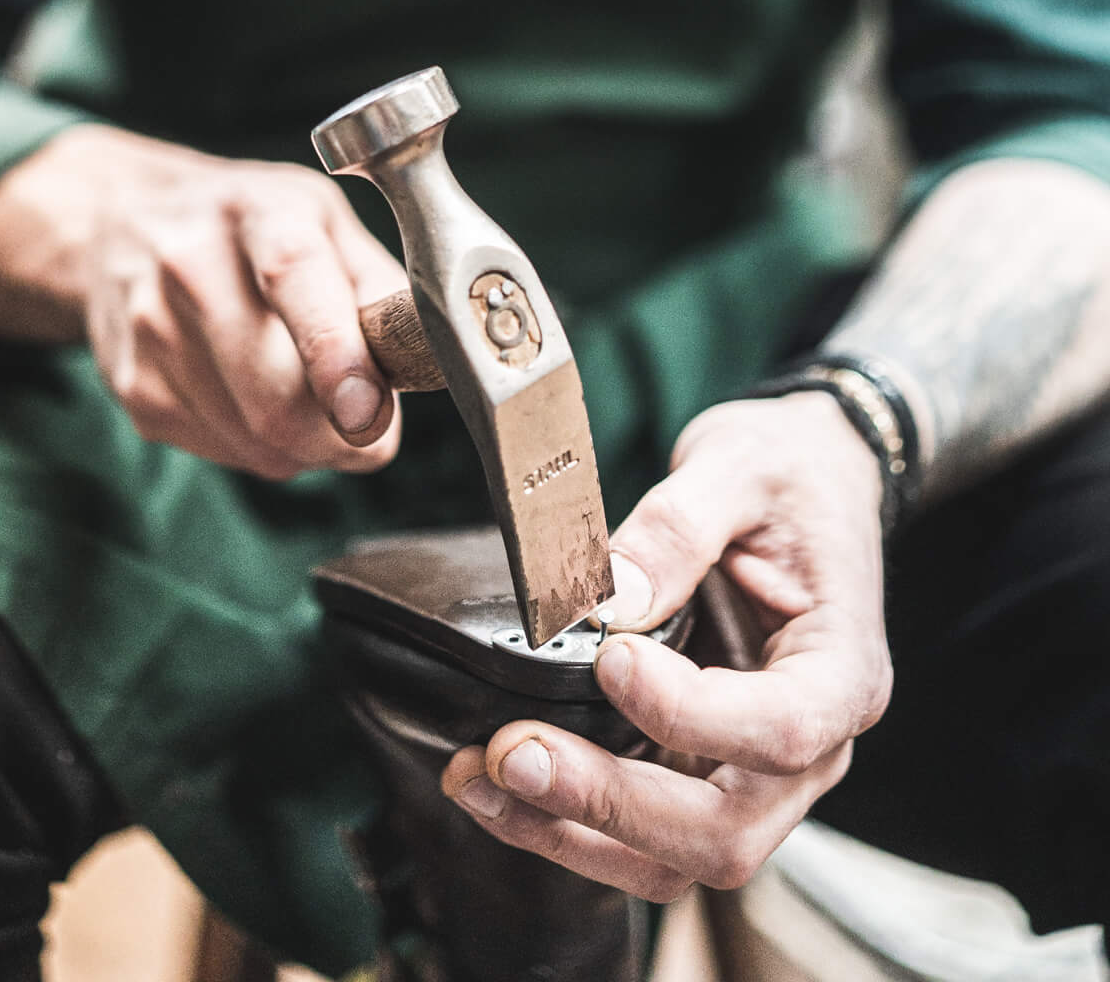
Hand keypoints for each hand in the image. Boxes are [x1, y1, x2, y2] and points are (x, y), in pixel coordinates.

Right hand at [0, 124, 407, 478]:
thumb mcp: (325, 221)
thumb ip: (380, 288)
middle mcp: (192, 264)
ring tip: (299, 386)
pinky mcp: (133, 388)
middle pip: (273, 395)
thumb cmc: (248, 226)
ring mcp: (151, 330)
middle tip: (366, 416)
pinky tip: (249, 390)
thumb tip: (417, 366)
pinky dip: (259, 443)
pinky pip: (225, 453)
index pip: (294, 278)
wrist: (119, 223)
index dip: (335, 354)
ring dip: (304, 443)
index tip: (368, 415)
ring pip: (255, 440)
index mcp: (260, 211)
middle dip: (341, 432)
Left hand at [442, 392, 891, 897]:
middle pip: (725, 830)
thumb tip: (608, 598)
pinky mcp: (702, 767)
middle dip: (610, 804)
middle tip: (513, 754)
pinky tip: (493, 781)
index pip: (779, 730)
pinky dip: (564, 820)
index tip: (610, 661)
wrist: (809, 479)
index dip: (688, 715)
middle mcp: (812, 745)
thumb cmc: (789, 475)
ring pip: (675, 856)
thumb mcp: (740, 466)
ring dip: (572, 834)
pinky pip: (641, 830)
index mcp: (841, 669)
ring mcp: (755, 770)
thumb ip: (677, 527)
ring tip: (479, 780)